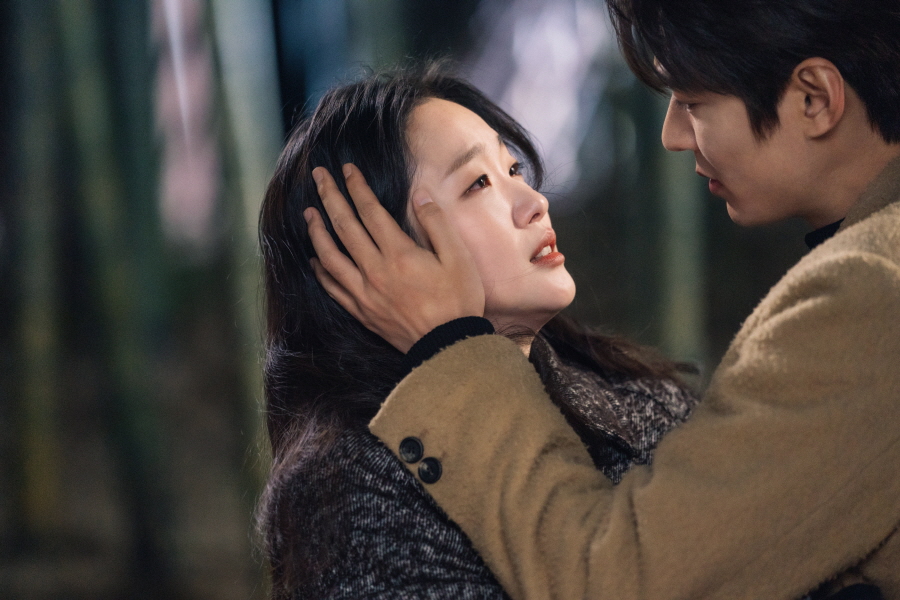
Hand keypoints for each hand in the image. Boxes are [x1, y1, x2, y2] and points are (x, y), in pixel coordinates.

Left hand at [306, 164, 484, 352]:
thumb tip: (418, 196)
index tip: (347, 169)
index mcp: (399, 254)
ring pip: (330, 256)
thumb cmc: (459, 301)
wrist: (449, 347)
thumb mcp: (458, 257)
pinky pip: (333, 288)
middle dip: (330, 197)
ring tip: (309, 213)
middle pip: (344, 227)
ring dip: (317, 231)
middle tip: (318, 176)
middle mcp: (375, 271)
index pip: (370, 211)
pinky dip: (321, 271)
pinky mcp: (363, 312)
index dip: (357, 187)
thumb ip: (436, 224)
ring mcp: (365, 293)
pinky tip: (315, 260)